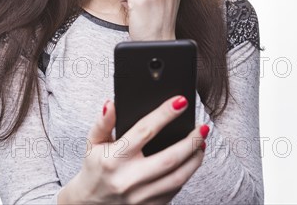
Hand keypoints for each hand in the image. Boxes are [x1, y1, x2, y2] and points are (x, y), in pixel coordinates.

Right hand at [57, 97, 207, 204]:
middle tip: (203, 127)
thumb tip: (111, 103)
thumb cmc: (94, 169)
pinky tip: (192, 160)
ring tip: (202, 142)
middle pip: (169, 159)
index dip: (165, 114)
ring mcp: (139, 198)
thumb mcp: (94, 143)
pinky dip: (187, 174)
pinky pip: (174, 191)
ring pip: (177, 178)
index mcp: (114, 159)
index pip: (145, 131)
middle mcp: (128, 180)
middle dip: (191, 141)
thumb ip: (104, 122)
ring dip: (195, 159)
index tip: (181, 101)